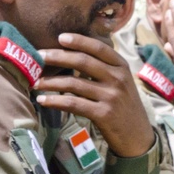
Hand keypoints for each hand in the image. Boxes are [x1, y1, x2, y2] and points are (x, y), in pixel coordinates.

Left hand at [34, 33, 153, 157]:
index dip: (79, 41)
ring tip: (35, 82)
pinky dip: (55, 101)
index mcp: (122, 66)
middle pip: (82, 62)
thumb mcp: (121, 82)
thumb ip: (103, 68)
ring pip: (74, 84)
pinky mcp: (103, 114)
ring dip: (51, 82)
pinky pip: (73, 104)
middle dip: (57, 57)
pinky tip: (43, 100)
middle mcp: (118, 78)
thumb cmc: (123, 105)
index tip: (60, 37)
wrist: (137, 136)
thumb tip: (71, 54)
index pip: (98, 48)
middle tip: (39, 56)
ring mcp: (111, 96)